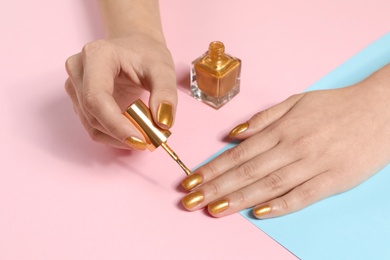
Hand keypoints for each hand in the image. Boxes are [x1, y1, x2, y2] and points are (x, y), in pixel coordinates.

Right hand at [65, 33, 176, 149]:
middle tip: (151, 140)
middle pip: (93, 115)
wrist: (135, 48)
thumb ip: (166, 94)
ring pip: (92, 125)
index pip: (97, 99)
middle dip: (122, 133)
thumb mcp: (163, 69)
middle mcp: (78, 69)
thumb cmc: (147, 54)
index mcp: (96, 55)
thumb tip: (163, 123)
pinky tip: (134, 132)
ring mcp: (75, 86)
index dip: (116, 125)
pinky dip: (114, 136)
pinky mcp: (79, 100)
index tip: (141, 141)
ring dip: (119, 137)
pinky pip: (94, 127)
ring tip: (145, 135)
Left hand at [181, 64, 389, 217]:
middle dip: (215, 188)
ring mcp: (313, 164)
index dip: (212, 169)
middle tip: (190, 201)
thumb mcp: (296, 101)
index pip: (238, 154)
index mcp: (282, 129)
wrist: (380, 109)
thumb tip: (232, 134)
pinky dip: (280, 205)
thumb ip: (263, 118)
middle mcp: (292, 146)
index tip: (191, 181)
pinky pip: (303, 195)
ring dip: (238, 199)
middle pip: (246, 171)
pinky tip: (259, 213)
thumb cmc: (335, 105)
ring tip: (213, 209)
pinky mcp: (334, 179)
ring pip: (268, 185)